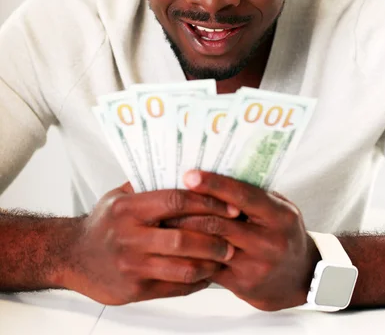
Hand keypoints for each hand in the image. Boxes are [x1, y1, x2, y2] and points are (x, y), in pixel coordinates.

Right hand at [59, 182, 238, 304]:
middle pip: (183, 238)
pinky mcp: (134, 289)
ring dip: (209, 263)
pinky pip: (173, 288)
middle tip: (234, 236)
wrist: (72, 256)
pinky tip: (207, 274)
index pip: (175, 200)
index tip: (229, 204)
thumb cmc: (102, 222)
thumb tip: (186, 171)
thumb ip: (148, 186)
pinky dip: (196, 282)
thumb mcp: (118, 196)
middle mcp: (129, 236)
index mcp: (128, 208)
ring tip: (225, 257)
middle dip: (214, 238)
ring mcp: (132, 265)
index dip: (207, 202)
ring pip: (182, 267)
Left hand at [166, 171, 319, 311]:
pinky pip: (209, 266)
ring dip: (184, 232)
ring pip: (210, 245)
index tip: (189, 176)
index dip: (215, 185)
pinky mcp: (241, 284)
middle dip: (189, 210)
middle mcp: (270, 242)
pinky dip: (190, 254)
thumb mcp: (280, 210)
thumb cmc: (284, 234)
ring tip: (164, 220)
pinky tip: (174, 245)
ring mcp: (255, 266)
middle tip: (166, 199)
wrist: (299, 279)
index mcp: (281, 216)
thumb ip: (255, 194)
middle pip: (220, 222)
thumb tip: (219, 170)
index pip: (243, 196)